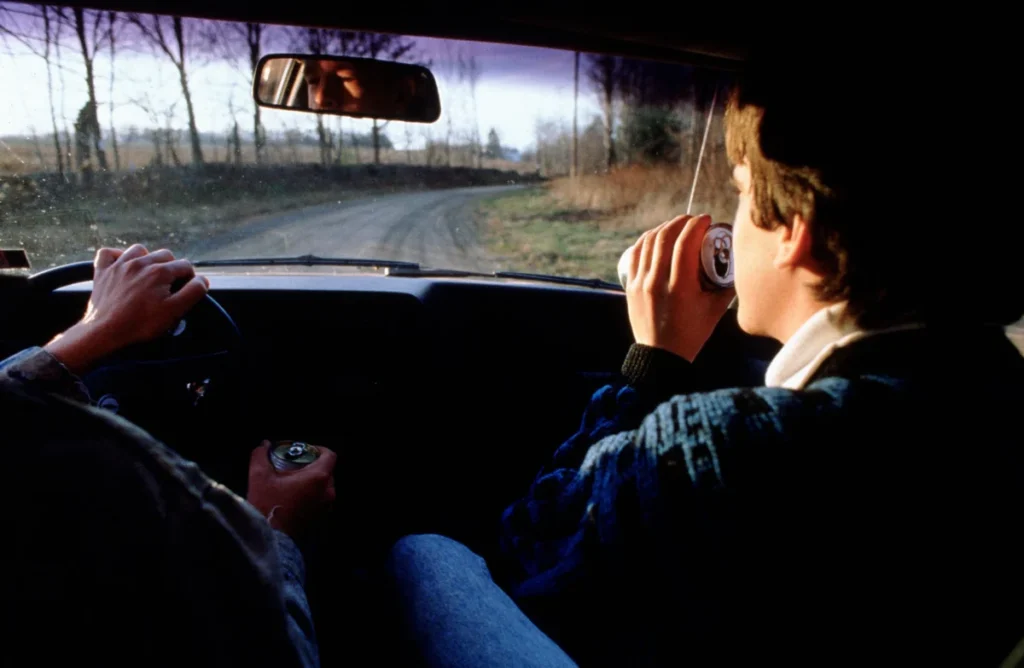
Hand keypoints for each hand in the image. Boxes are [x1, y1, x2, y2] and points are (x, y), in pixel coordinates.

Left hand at [45, 245, 208, 373]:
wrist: (105, 332)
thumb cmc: (140, 324)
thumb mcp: (175, 311)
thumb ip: (193, 292)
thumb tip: (202, 280)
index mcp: (160, 271)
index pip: (185, 265)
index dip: (189, 279)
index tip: (184, 292)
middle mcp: (140, 262)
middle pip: (165, 255)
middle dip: (171, 268)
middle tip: (169, 288)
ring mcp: (119, 265)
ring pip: (139, 250)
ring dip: (147, 259)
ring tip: (149, 275)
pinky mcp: (102, 272)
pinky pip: (108, 253)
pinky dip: (117, 256)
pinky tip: (123, 265)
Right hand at [247, 441, 336, 537]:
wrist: (269, 538)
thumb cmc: (267, 505)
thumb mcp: (259, 476)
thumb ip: (261, 456)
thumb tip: (263, 445)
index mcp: (319, 478)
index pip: (329, 455)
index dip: (318, 449)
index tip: (304, 451)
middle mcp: (328, 492)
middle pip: (327, 471)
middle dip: (312, 466)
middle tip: (294, 466)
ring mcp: (326, 507)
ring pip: (323, 487)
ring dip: (311, 482)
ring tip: (293, 482)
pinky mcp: (321, 519)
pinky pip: (320, 501)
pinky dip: (311, 496)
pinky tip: (294, 497)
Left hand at [623, 214, 734, 361]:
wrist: (661, 356)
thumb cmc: (692, 334)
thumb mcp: (715, 310)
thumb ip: (727, 285)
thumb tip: (736, 261)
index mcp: (680, 288)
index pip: (685, 244)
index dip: (696, 225)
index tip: (706, 220)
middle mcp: (657, 282)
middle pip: (665, 238)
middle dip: (681, 222)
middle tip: (693, 220)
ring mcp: (641, 284)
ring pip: (649, 242)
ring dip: (664, 228)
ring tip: (677, 226)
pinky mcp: (631, 286)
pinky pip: (635, 253)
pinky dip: (646, 240)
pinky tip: (657, 236)